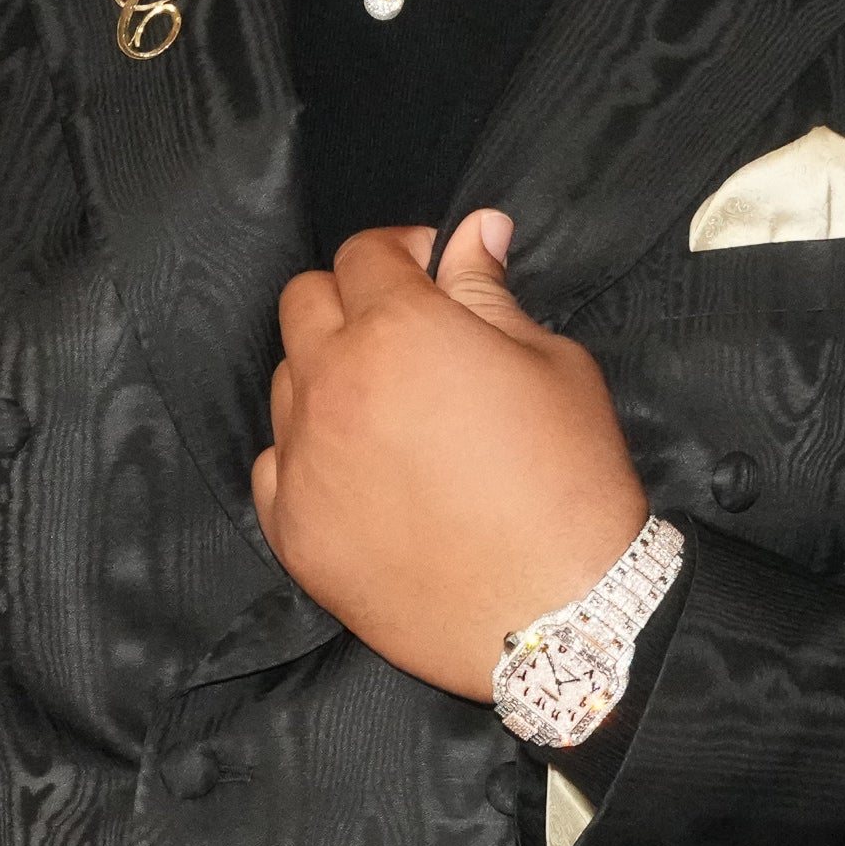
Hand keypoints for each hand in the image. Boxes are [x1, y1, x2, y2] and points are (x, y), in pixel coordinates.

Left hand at [250, 209, 651, 700]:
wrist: (560, 614)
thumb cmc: (572, 483)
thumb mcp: (552, 365)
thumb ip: (490, 294)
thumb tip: (476, 231)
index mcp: (399, 329)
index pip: (363, 252)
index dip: (401, 251)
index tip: (431, 272)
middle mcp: (334, 384)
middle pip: (303, 302)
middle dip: (351, 298)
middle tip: (403, 331)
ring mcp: (304, 460)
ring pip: (286, 381)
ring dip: (327, 374)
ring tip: (388, 408)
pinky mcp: (294, 530)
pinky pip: (273, 464)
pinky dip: (306, 454)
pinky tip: (360, 470)